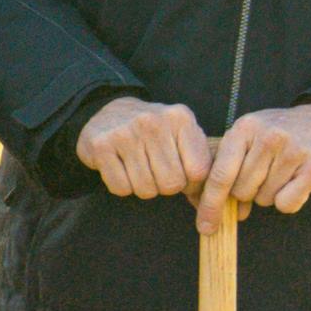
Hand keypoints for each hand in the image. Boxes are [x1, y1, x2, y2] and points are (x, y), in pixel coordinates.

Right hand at [75, 100, 210, 203]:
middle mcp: (153, 122)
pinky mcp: (101, 146)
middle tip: (156, 171)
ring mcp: (125, 133)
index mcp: (180, 118)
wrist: (109, 111)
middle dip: (165, 186)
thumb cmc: (153, 131)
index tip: (181, 175)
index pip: (198, 171)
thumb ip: (200, 160)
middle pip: (172, 184)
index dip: (190, 182)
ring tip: (138, 168)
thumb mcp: (182, 133)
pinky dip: (122, 186)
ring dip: (143, 187)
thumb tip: (210, 199)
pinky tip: (121, 168)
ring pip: (146, 189)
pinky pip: (121, 188)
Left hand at [202, 103, 310, 217]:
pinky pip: (287, 204)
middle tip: (263, 175)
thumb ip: (228, 170)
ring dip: (270, 194)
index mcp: (245, 128)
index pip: (220, 174)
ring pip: (264, 199)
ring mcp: (293, 150)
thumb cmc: (277, 138)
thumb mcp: (248, 140)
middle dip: (248, 193)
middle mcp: (269, 136)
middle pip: (241, 191)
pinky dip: (289, 201)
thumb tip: (218, 214)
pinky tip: (296, 182)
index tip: (205, 227)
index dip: (210, 205)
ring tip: (282, 173)